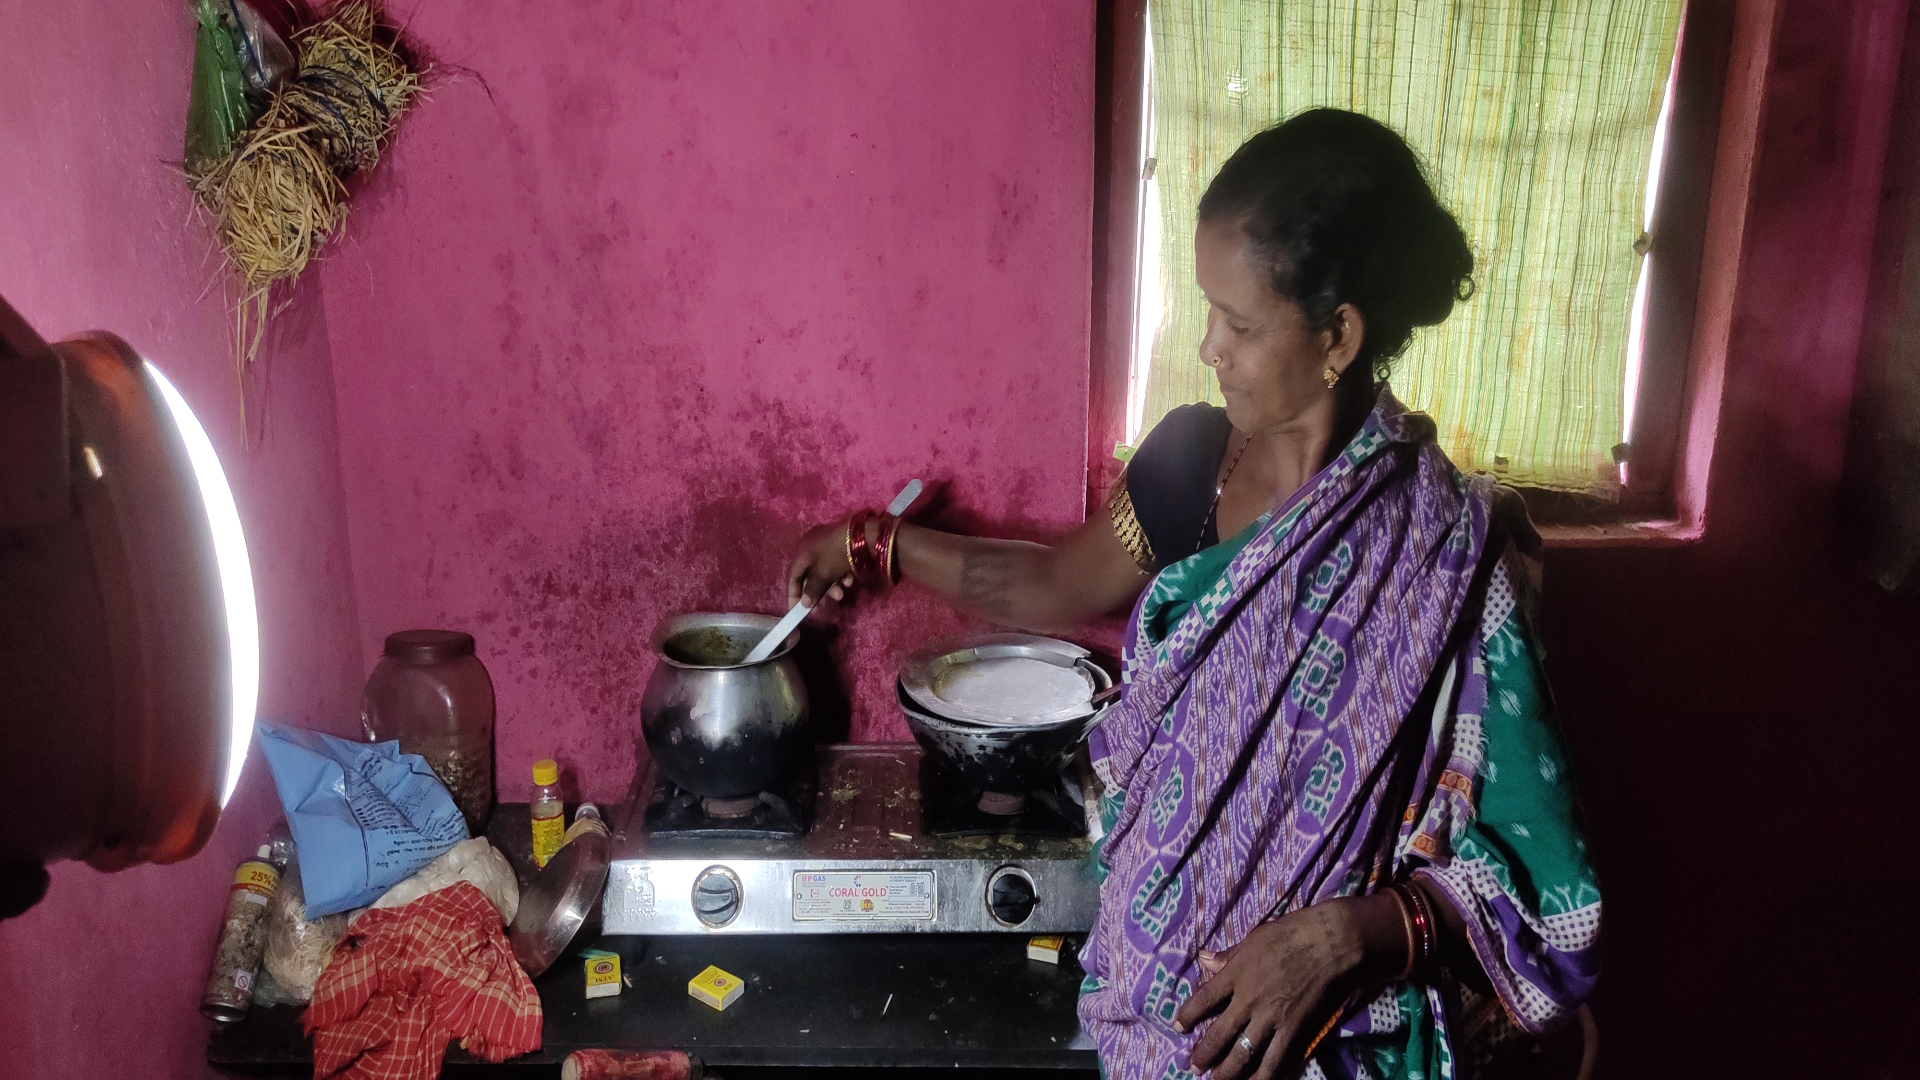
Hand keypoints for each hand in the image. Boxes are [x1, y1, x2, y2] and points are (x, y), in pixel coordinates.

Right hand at [786, 518, 856, 607]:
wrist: (865, 535)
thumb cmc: (837, 555)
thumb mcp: (824, 574)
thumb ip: (813, 590)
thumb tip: (804, 604)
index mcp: (802, 551)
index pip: (792, 576)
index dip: (793, 594)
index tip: (796, 611)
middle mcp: (812, 546)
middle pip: (809, 575)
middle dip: (816, 592)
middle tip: (820, 608)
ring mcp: (827, 545)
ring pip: (824, 572)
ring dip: (831, 586)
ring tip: (841, 595)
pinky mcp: (841, 546)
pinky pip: (835, 565)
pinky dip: (840, 576)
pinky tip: (849, 581)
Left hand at [1173, 893, 1404, 1079]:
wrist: (1328, 942)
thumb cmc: (1291, 933)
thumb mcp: (1253, 938)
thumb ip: (1228, 955)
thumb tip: (1203, 960)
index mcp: (1235, 974)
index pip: (1203, 999)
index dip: (1188, 1015)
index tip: (1178, 1027)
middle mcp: (1247, 1000)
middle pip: (1219, 1034)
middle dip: (1204, 1053)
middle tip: (1194, 1067)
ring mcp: (1270, 1018)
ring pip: (1243, 1053)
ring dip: (1228, 1072)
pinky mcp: (1293, 1030)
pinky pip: (1275, 1060)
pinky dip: (1264, 1076)